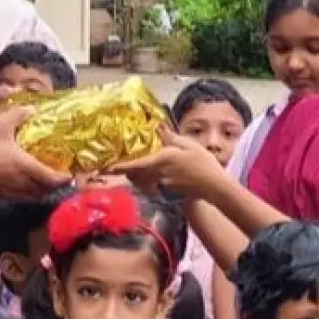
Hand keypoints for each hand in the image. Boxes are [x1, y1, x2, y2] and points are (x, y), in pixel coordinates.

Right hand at [0, 107, 70, 199]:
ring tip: (47, 178)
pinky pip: (24, 198)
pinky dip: (32, 193)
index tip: (71, 172)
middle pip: (47, 190)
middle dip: (56, 184)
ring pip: (36, 196)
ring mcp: (12, 192)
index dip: (64, 177)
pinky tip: (28, 183)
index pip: (52, 178)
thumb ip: (19, 114)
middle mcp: (22, 183)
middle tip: (61, 174)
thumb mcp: (1, 125)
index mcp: (25, 167)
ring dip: (44, 190)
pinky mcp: (3, 196)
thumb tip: (32, 108)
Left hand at [108, 128, 227, 198]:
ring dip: (135, 176)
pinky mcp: (167, 192)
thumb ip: (170, 137)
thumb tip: (157, 126)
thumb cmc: (203, 163)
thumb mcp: (188, 144)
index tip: (104, 168)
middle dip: (125, 171)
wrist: (214, 187)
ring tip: (131, 169)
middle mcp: (158, 174)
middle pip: (135, 175)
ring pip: (142, 181)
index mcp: (161, 160)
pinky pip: (151, 187)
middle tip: (115, 165)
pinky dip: (147, 182)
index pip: (134, 165)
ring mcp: (162, 185)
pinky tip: (151, 176)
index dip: (118, 167)